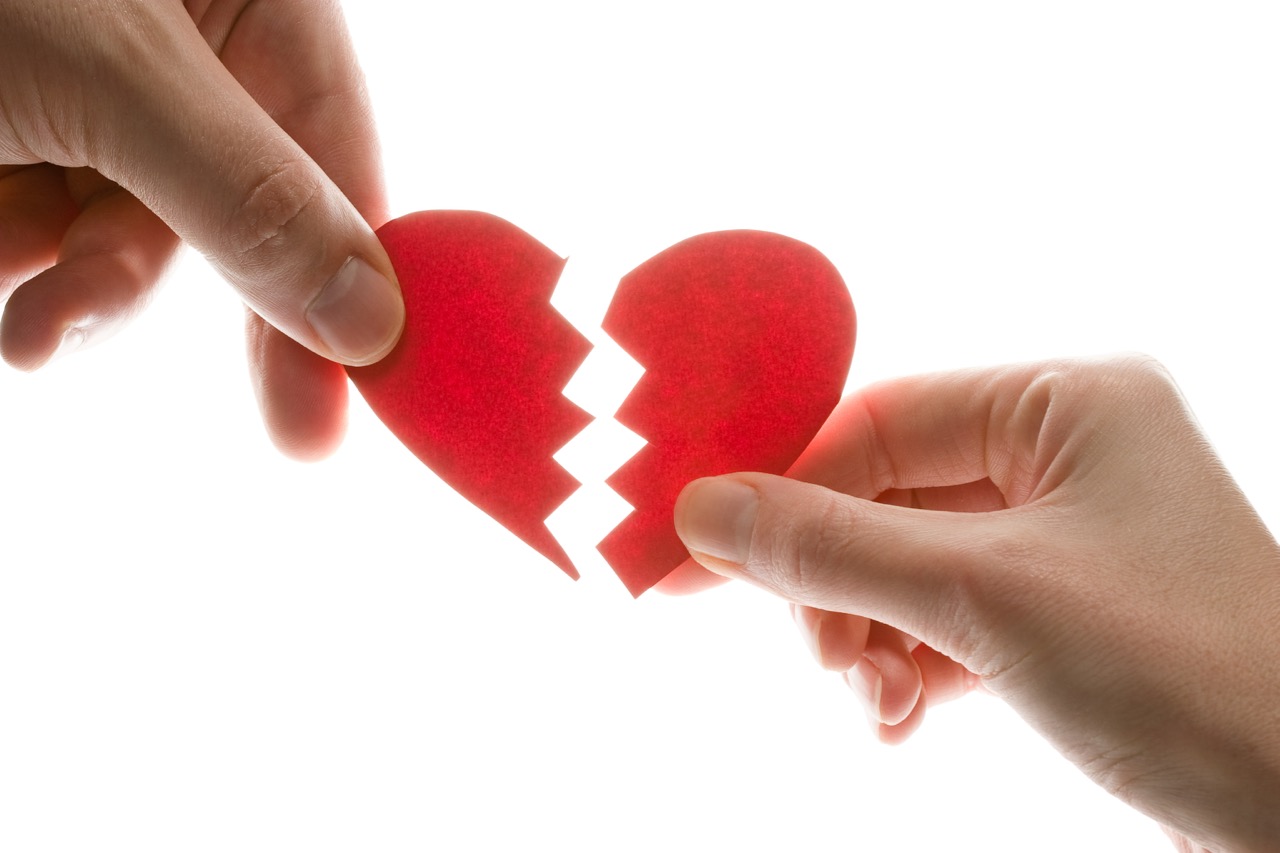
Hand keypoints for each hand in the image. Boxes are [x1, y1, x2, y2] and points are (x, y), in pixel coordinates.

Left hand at [0, 0, 403, 458]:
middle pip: (245, 211)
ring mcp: (109, 92)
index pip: (341, 153)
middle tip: (265, 423)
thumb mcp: (110, 78)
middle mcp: (193, 45)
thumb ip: (249, 197)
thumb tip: (369, 317)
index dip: (359, 272)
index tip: (367, 380)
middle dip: (200, 297)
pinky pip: (61, 229)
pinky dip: (25, 265)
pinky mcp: (32, 133)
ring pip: (143, 235)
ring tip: (30, 327)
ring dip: (88, 293)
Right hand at [674, 355, 1279, 852]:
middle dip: (841, 587)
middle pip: (887, 498)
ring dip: (871, 636)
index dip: (788, 485)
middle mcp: (1069, 456)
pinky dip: (911, 664)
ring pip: (909, 565)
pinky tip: (905, 717)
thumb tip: (704, 510)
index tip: (707, 547)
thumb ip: (831, 548)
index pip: (881, 421)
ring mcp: (1068, 538)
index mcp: (1069, 405)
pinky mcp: (1066, 612)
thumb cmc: (1187, 675)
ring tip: (879, 702)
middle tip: (822, 658)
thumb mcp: (981, 599)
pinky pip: (948, 615)